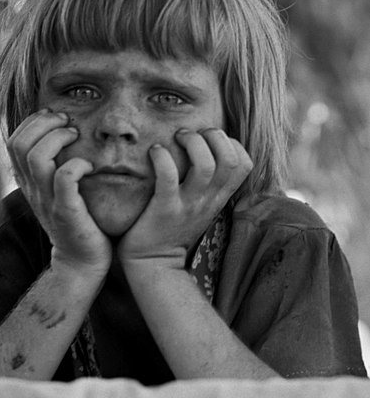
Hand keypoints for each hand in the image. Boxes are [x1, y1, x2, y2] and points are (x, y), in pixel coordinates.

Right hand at [7, 109, 111, 274]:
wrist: (81, 261)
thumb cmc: (77, 219)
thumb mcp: (56, 190)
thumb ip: (53, 167)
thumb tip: (63, 134)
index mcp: (28, 181)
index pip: (13, 141)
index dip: (32, 122)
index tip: (55, 117)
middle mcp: (32, 189)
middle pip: (19, 144)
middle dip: (44, 123)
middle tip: (68, 122)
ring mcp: (47, 200)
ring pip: (37, 157)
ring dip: (59, 138)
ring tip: (76, 136)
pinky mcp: (66, 212)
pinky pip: (64, 179)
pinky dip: (77, 164)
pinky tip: (89, 165)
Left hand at [117, 128, 252, 268]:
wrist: (153, 263)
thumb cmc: (173, 227)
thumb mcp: (201, 205)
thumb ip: (209, 183)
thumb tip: (206, 150)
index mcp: (219, 196)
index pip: (244, 163)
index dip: (231, 143)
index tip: (209, 140)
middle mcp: (208, 199)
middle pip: (229, 159)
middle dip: (214, 135)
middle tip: (191, 134)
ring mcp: (188, 204)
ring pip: (204, 165)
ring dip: (192, 142)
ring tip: (177, 138)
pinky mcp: (165, 209)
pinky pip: (168, 177)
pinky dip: (161, 157)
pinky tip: (154, 151)